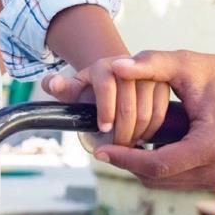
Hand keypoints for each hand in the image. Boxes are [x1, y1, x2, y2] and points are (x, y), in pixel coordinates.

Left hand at [42, 58, 169, 146]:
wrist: (117, 78)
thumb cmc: (93, 88)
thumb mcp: (75, 88)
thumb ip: (60, 87)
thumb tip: (51, 83)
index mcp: (105, 65)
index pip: (106, 87)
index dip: (105, 110)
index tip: (103, 129)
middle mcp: (129, 66)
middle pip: (129, 105)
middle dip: (123, 131)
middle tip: (117, 148)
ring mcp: (148, 74)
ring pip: (146, 111)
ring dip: (138, 134)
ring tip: (129, 147)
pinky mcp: (163, 84)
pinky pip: (161, 112)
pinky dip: (152, 130)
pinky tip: (143, 139)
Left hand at [91, 49, 214, 190]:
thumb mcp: (184, 63)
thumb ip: (150, 63)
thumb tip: (115, 67)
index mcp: (212, 145)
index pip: (157, 165)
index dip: (126, 159)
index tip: (101, 151)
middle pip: (159, 179)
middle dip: (130, 164)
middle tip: (107, 146)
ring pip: (166, 183)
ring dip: (142, 167)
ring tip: (122, 144)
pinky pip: (178, 179)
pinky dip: (158, 167)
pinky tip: (144, 146)